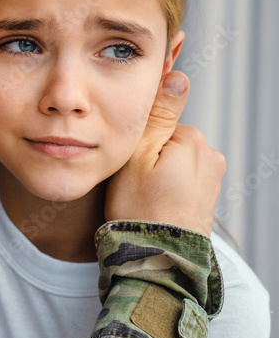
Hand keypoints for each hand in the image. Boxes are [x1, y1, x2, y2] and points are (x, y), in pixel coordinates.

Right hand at [106, 71, 224, 235]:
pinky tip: (153, 209)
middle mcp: (209, 157)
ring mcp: (211, 181)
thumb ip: (157, 116)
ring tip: (141, 201)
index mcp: (192, 140)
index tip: (126, 165)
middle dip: (148, 159)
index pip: (156, 126)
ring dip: (156, 177)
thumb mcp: (136, 156)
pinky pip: (179, 185)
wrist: (158, 260)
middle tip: (131, 185)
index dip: (134, 144)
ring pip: (172, 165)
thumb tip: (177, 77)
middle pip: (166, 144)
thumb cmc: (140, 210)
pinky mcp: (206, 201)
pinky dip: (165, 193)